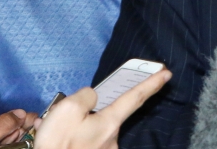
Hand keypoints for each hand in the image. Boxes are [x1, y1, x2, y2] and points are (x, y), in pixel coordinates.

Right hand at [33, 69, 170, 148]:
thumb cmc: (57, 144)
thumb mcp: (67, 109)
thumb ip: (85, 96)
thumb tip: (92, 97)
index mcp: (109, 123)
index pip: (135, 97)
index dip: (151, 84)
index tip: (166, 74)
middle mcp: (112, 138)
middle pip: (106, 114)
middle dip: (87, 112)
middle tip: (64, 118)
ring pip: (92, 128)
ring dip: (74, 125)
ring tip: (50, 129)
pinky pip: (84, 140)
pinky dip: (70, 136)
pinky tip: (52, 139)